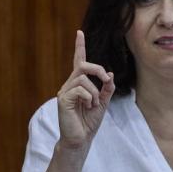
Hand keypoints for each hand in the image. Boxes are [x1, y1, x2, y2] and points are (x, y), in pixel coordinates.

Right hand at [56, 30, 114, 154]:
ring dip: (95, 92)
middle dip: (97, 69)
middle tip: (106, 79)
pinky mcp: (63, 99)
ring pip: (83, 79)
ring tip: (93, 104)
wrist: (81, 139)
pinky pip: (80, 89)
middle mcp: (69, 85)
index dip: (79, 46)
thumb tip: (110, 74)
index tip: (79, 32)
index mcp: (78, 84)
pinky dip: (89, 97)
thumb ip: (106, 88)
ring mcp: (64, 91)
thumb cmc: (89, 122)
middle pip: (83, 65)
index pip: (78, 61)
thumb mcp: (103, 103)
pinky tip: (88, 106)